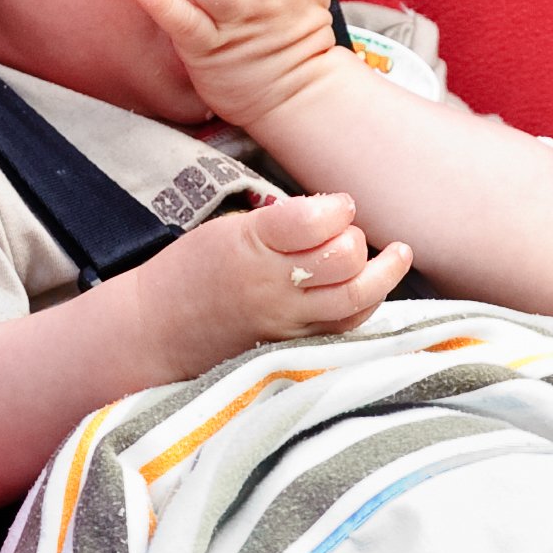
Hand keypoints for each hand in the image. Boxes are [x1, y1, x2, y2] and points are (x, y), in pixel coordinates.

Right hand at [139, 194, 410, 366]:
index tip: (338, 205)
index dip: (338, 208)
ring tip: (396, 255)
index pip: (315, 220)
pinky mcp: (293, 347)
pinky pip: (346, 326)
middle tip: (345, 233)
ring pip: (356, 297)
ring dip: (382, 273)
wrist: (156, 331)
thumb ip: (283, 221)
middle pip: (343, 259)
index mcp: (251, 243)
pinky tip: (373, 287)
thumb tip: (337, 214)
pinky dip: (367, 304)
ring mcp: (286, 321)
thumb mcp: (228, 228)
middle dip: (355, 239)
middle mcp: (272, 285)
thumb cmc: (191, 272)